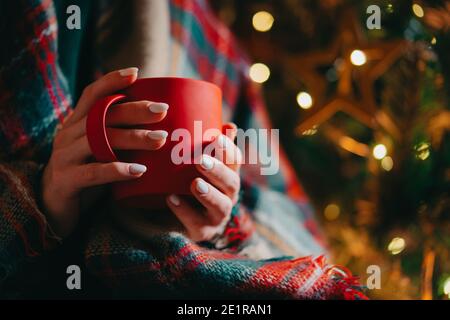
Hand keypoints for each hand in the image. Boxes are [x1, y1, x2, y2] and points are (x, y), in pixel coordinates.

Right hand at [42, 68, 168, 237]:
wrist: (53, 207)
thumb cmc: (86, 175)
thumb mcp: (100, 151)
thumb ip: (119, 138)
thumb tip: (162, 128)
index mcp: (76, 124)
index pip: (92, 95)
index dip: (111, 81)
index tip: (136, 73)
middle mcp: (67, 135)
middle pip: (102, 115)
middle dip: (135, 111)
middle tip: (163, 111)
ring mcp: (64, 157)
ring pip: (100, 141)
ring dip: (133, 138)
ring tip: (160, 140)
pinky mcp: (65, 180)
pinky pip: (93, 172)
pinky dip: (117, 170)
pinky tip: (140, 171)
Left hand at [166, 123, 241, 241]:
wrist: (175, 221)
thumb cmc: (189, 183)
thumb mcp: (198, 164)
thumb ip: (211, 146)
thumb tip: (229, 125)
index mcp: (228, 175)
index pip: (235, 161)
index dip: (228, 149)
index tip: (216, 137)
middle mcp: (228, 196)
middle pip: (231, 183)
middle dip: (217, 171)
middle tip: (201, 160)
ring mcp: (217, 216)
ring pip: (220, 206)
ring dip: (208, 194)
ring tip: (194, 184)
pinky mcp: (203, 231)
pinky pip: (196, 223)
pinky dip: (184, 211)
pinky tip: (171, 199)